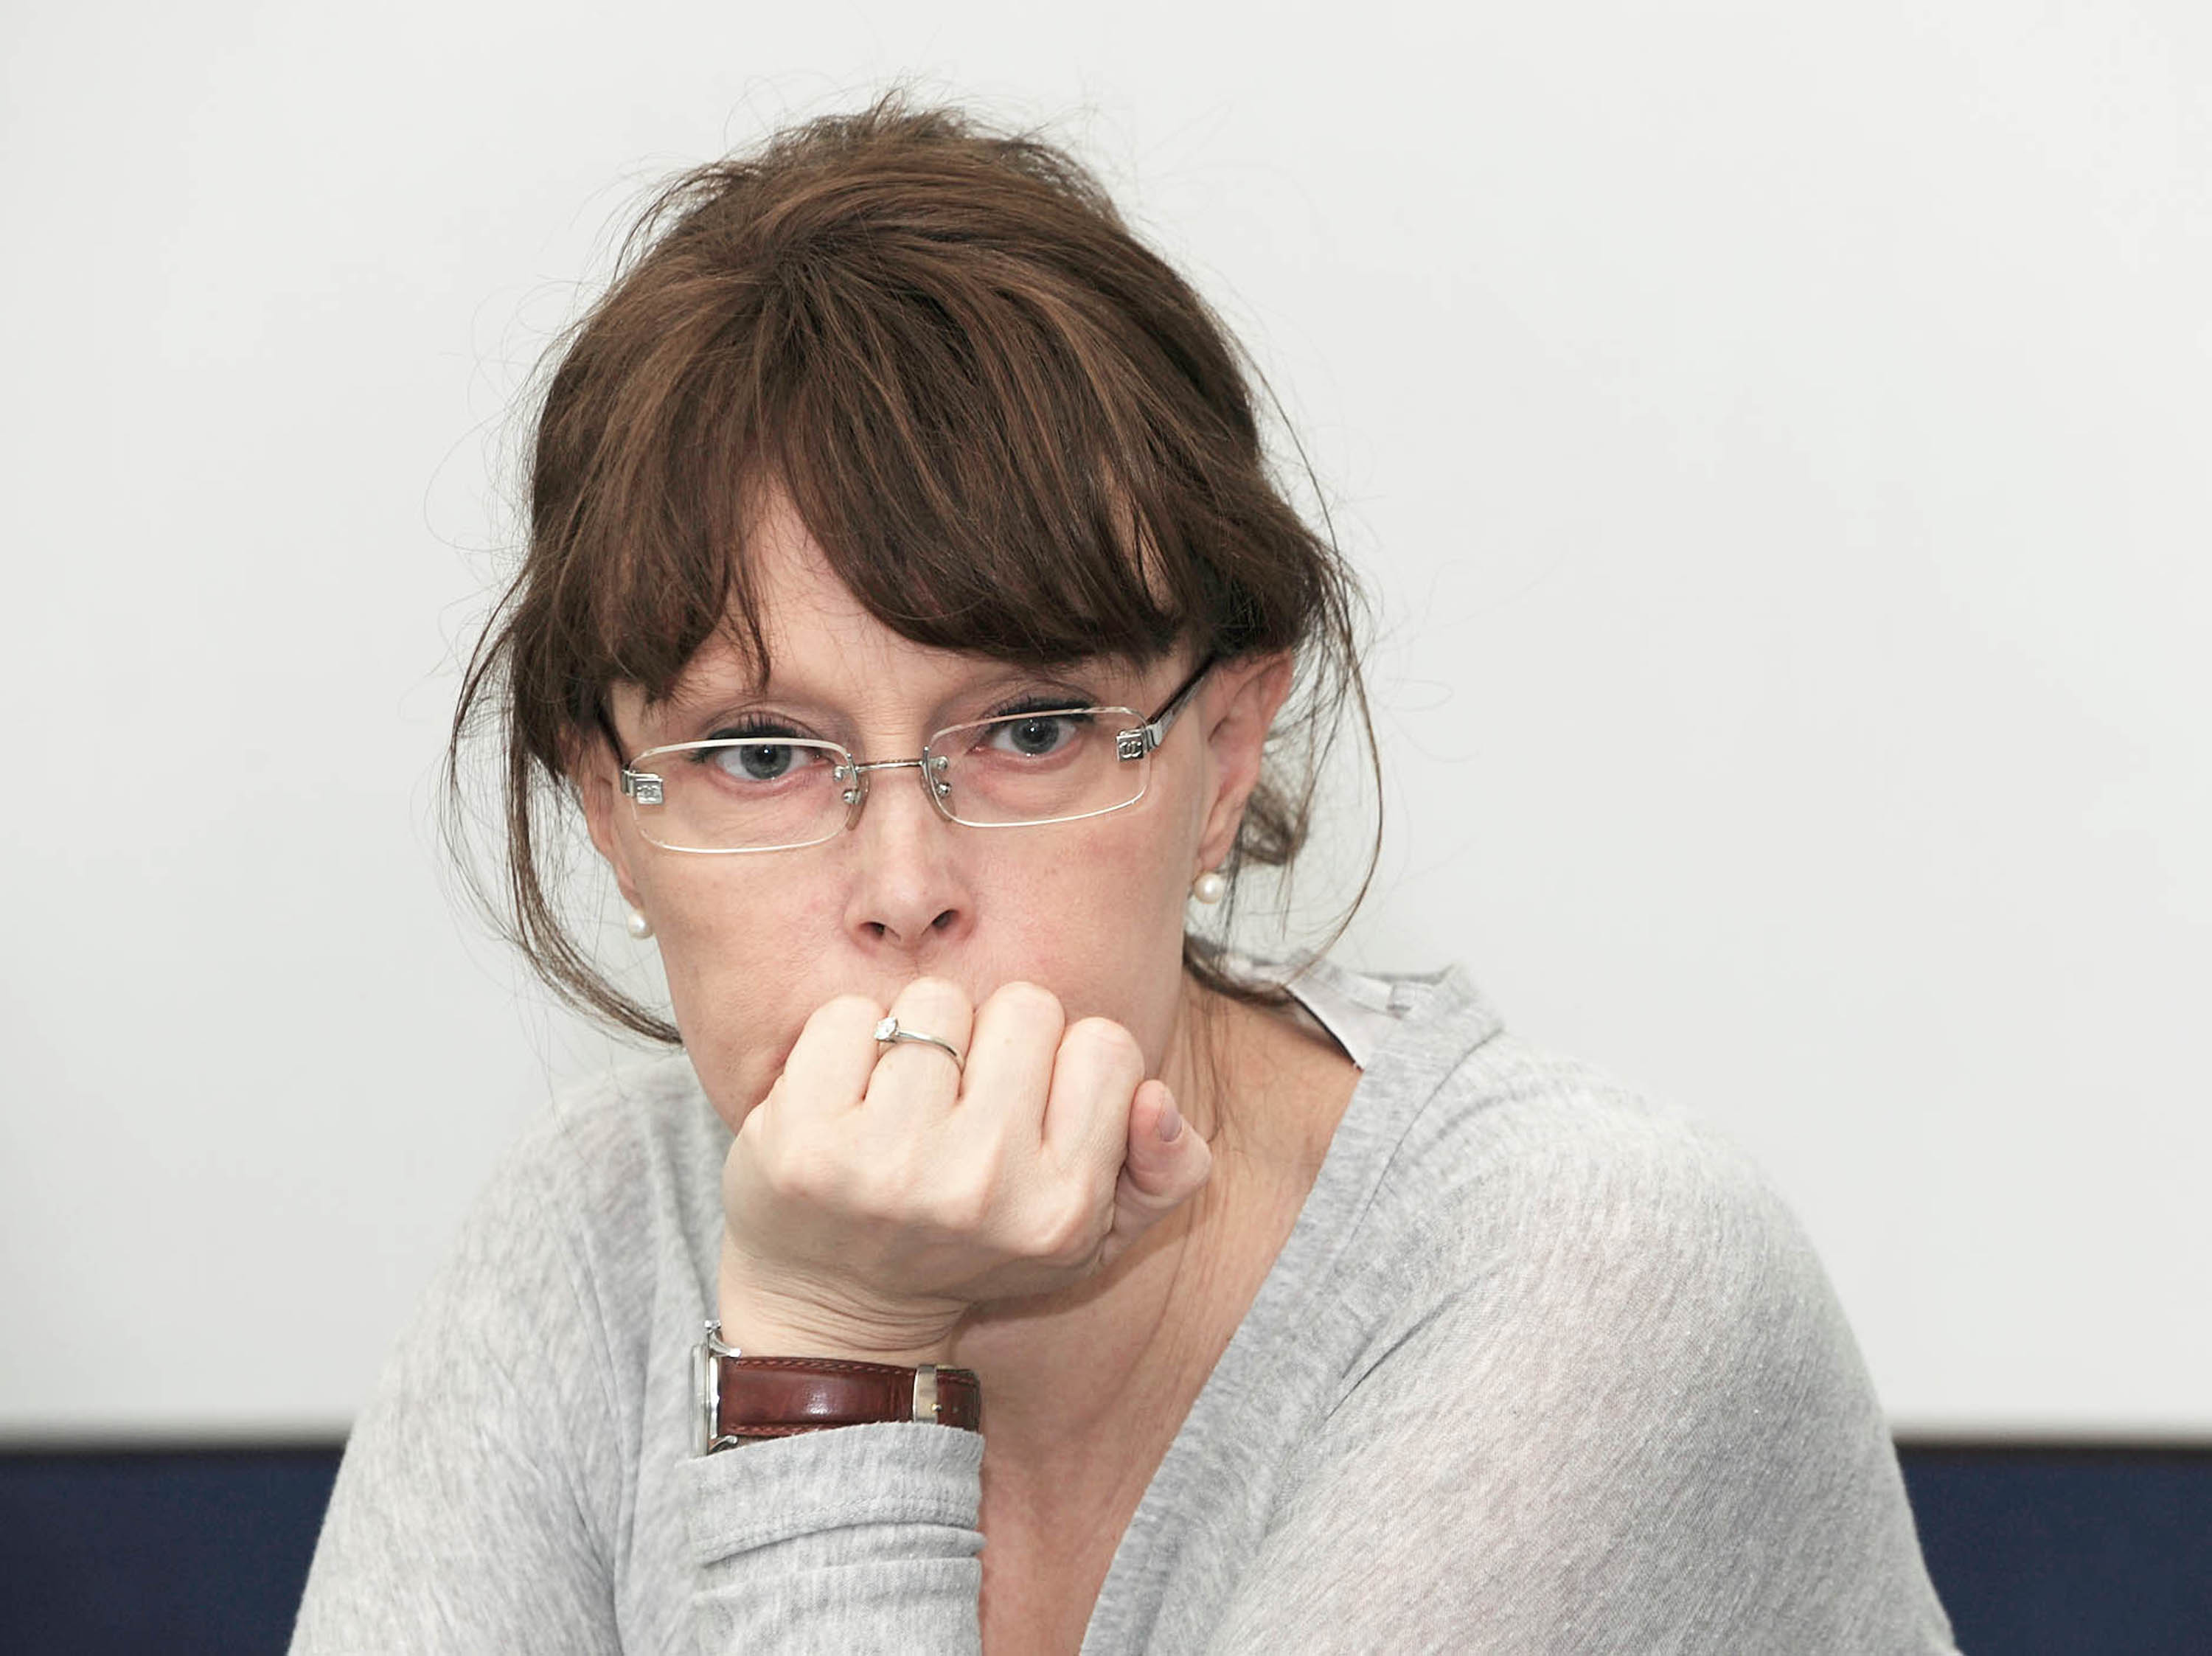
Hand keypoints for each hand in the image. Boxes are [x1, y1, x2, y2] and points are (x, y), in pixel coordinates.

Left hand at [716, 975, 1213, 1363]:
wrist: (835, 1314)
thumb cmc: (976, 1248)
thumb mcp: (1094, 1233)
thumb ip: (1167, 1170)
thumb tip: (1158, 1098)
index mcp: (1061, 1208)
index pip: (1107, 1045)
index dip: (1068, 1063)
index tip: (1031, 1109)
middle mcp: (979, 1187)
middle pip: (1025, 1006)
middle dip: (996, 1040)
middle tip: (963, 1102)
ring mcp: (884, 1164)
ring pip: (936, 1002)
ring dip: (921, 1035)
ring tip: (905, 1101)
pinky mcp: (802, 1139)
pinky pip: (849, 1013)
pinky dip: (848, 1039)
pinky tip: (847, 1098)